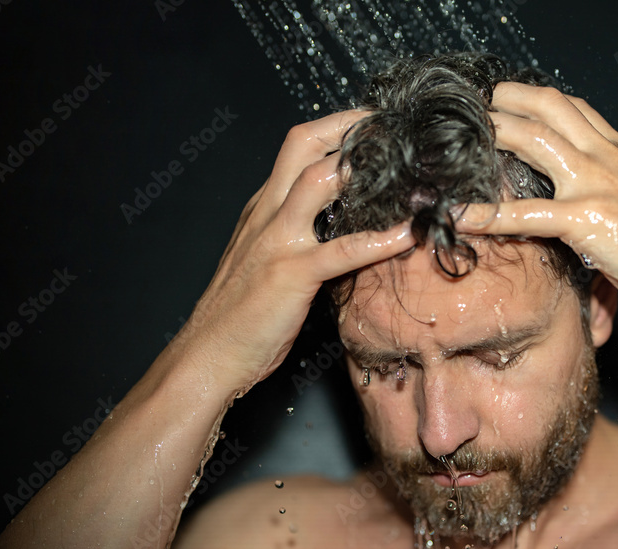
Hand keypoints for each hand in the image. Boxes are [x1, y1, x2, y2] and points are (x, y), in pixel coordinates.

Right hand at [170, 110, 414, 392]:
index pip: (296, 149)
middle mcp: (267, 214)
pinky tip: (409, 235)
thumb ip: (294, 236)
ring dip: (366, 169)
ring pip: (320, 181)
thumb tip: (337, 227)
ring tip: (410, 168)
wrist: (208, 355)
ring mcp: (278, 241)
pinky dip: (381, 240)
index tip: (370, 125)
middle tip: (392, 124)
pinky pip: (344, 250)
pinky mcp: (292, 275)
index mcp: (261, 209)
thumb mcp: (264, 261)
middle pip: (304, 145)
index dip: (334, 129)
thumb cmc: (239, 315)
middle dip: (350, 126)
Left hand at [458, 82, 617, 319]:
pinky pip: (524, 214)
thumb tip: (597, 214)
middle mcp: (607, 158)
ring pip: (533, 139)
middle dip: (509, 100)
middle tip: (479, 107)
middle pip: (550, 108)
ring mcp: (595, 184)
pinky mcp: (586, 219)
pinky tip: (461, 217)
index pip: (576, 109)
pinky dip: (488, 215)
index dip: (539, 100)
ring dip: (494, 133)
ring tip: (462, 140)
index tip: (514, 102)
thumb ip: (617, 196)